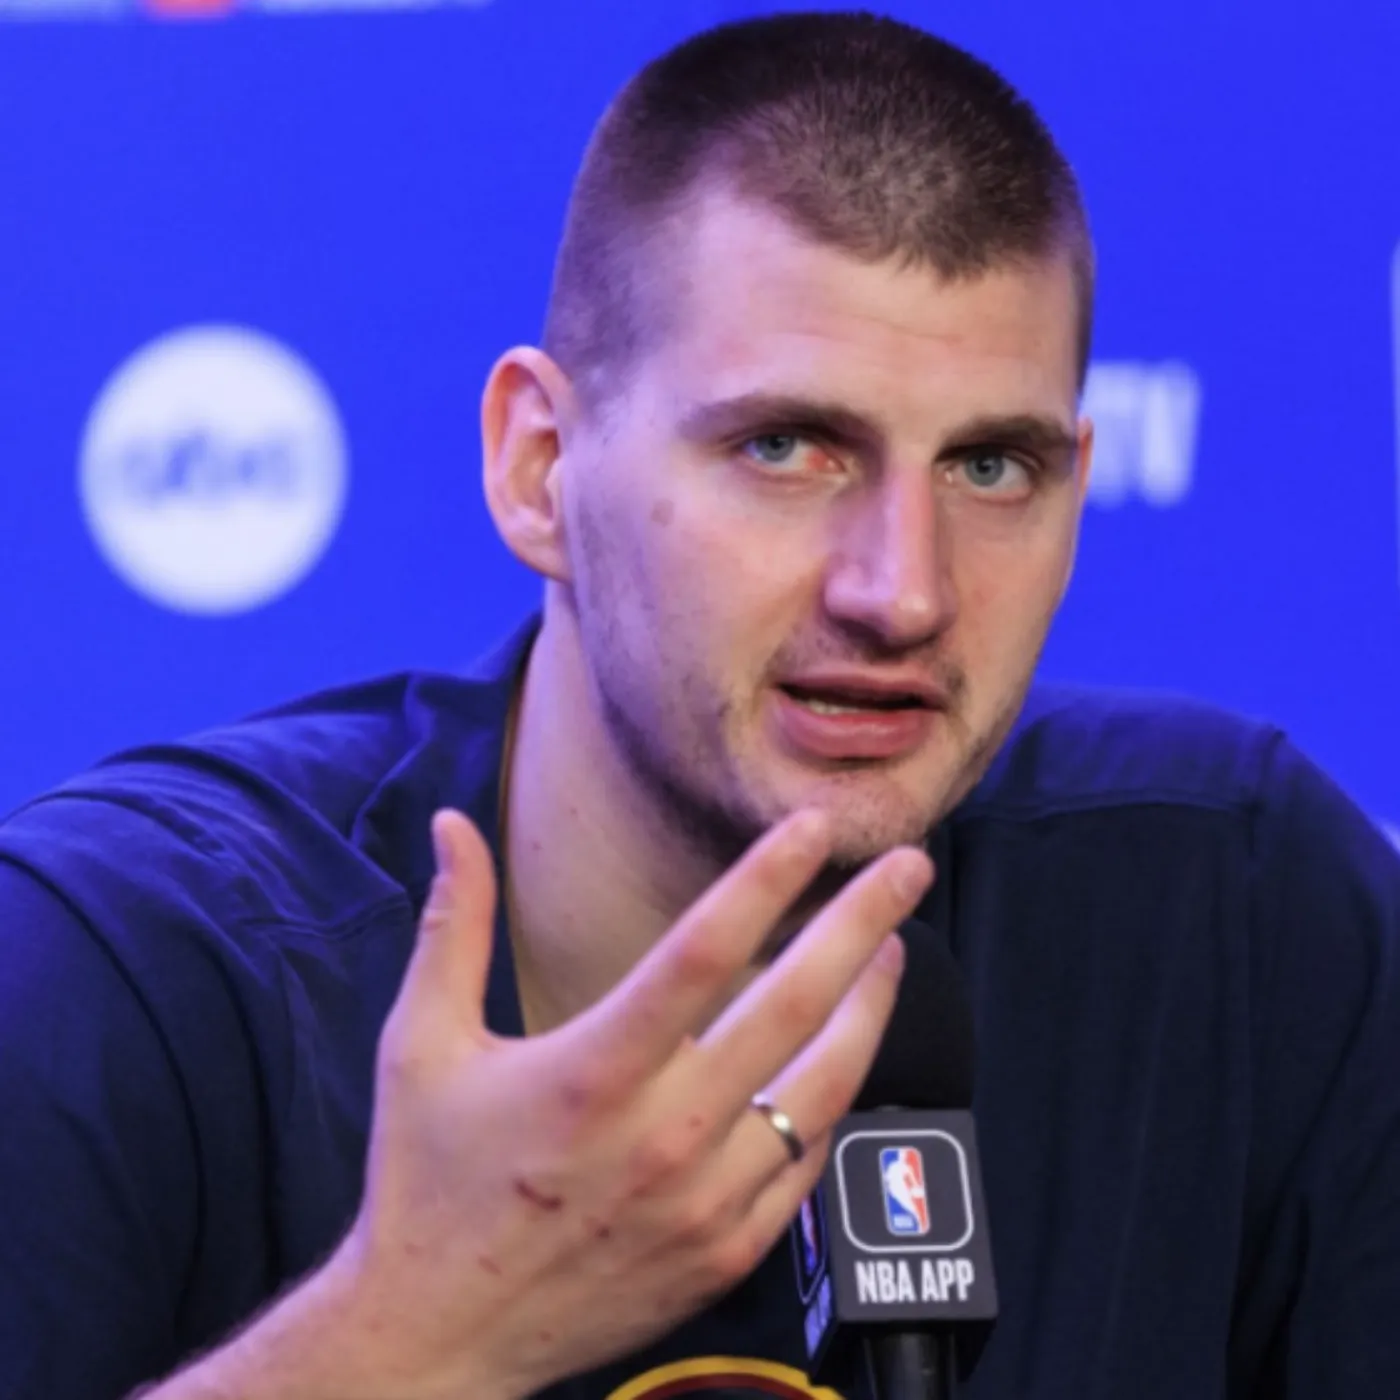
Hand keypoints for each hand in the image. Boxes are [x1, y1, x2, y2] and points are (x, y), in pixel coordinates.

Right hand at [329, 806, 932, 1399]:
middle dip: (864, 922)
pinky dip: (834, 1097)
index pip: (704, 950)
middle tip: (908, 868)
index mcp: (592, 1072)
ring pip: (825, 1085)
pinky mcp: (729, 1249)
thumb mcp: (420, 1043)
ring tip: (892, 950)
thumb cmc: (430, 1181)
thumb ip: (453, 925)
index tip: (815, 826)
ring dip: (870, 1007)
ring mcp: (707, 1198)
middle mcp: (664, 1134)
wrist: (440, 1334)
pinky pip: (808, 1159)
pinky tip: (840, 1052)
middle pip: (792, 1006)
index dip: (767, 877)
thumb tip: (452, 824)